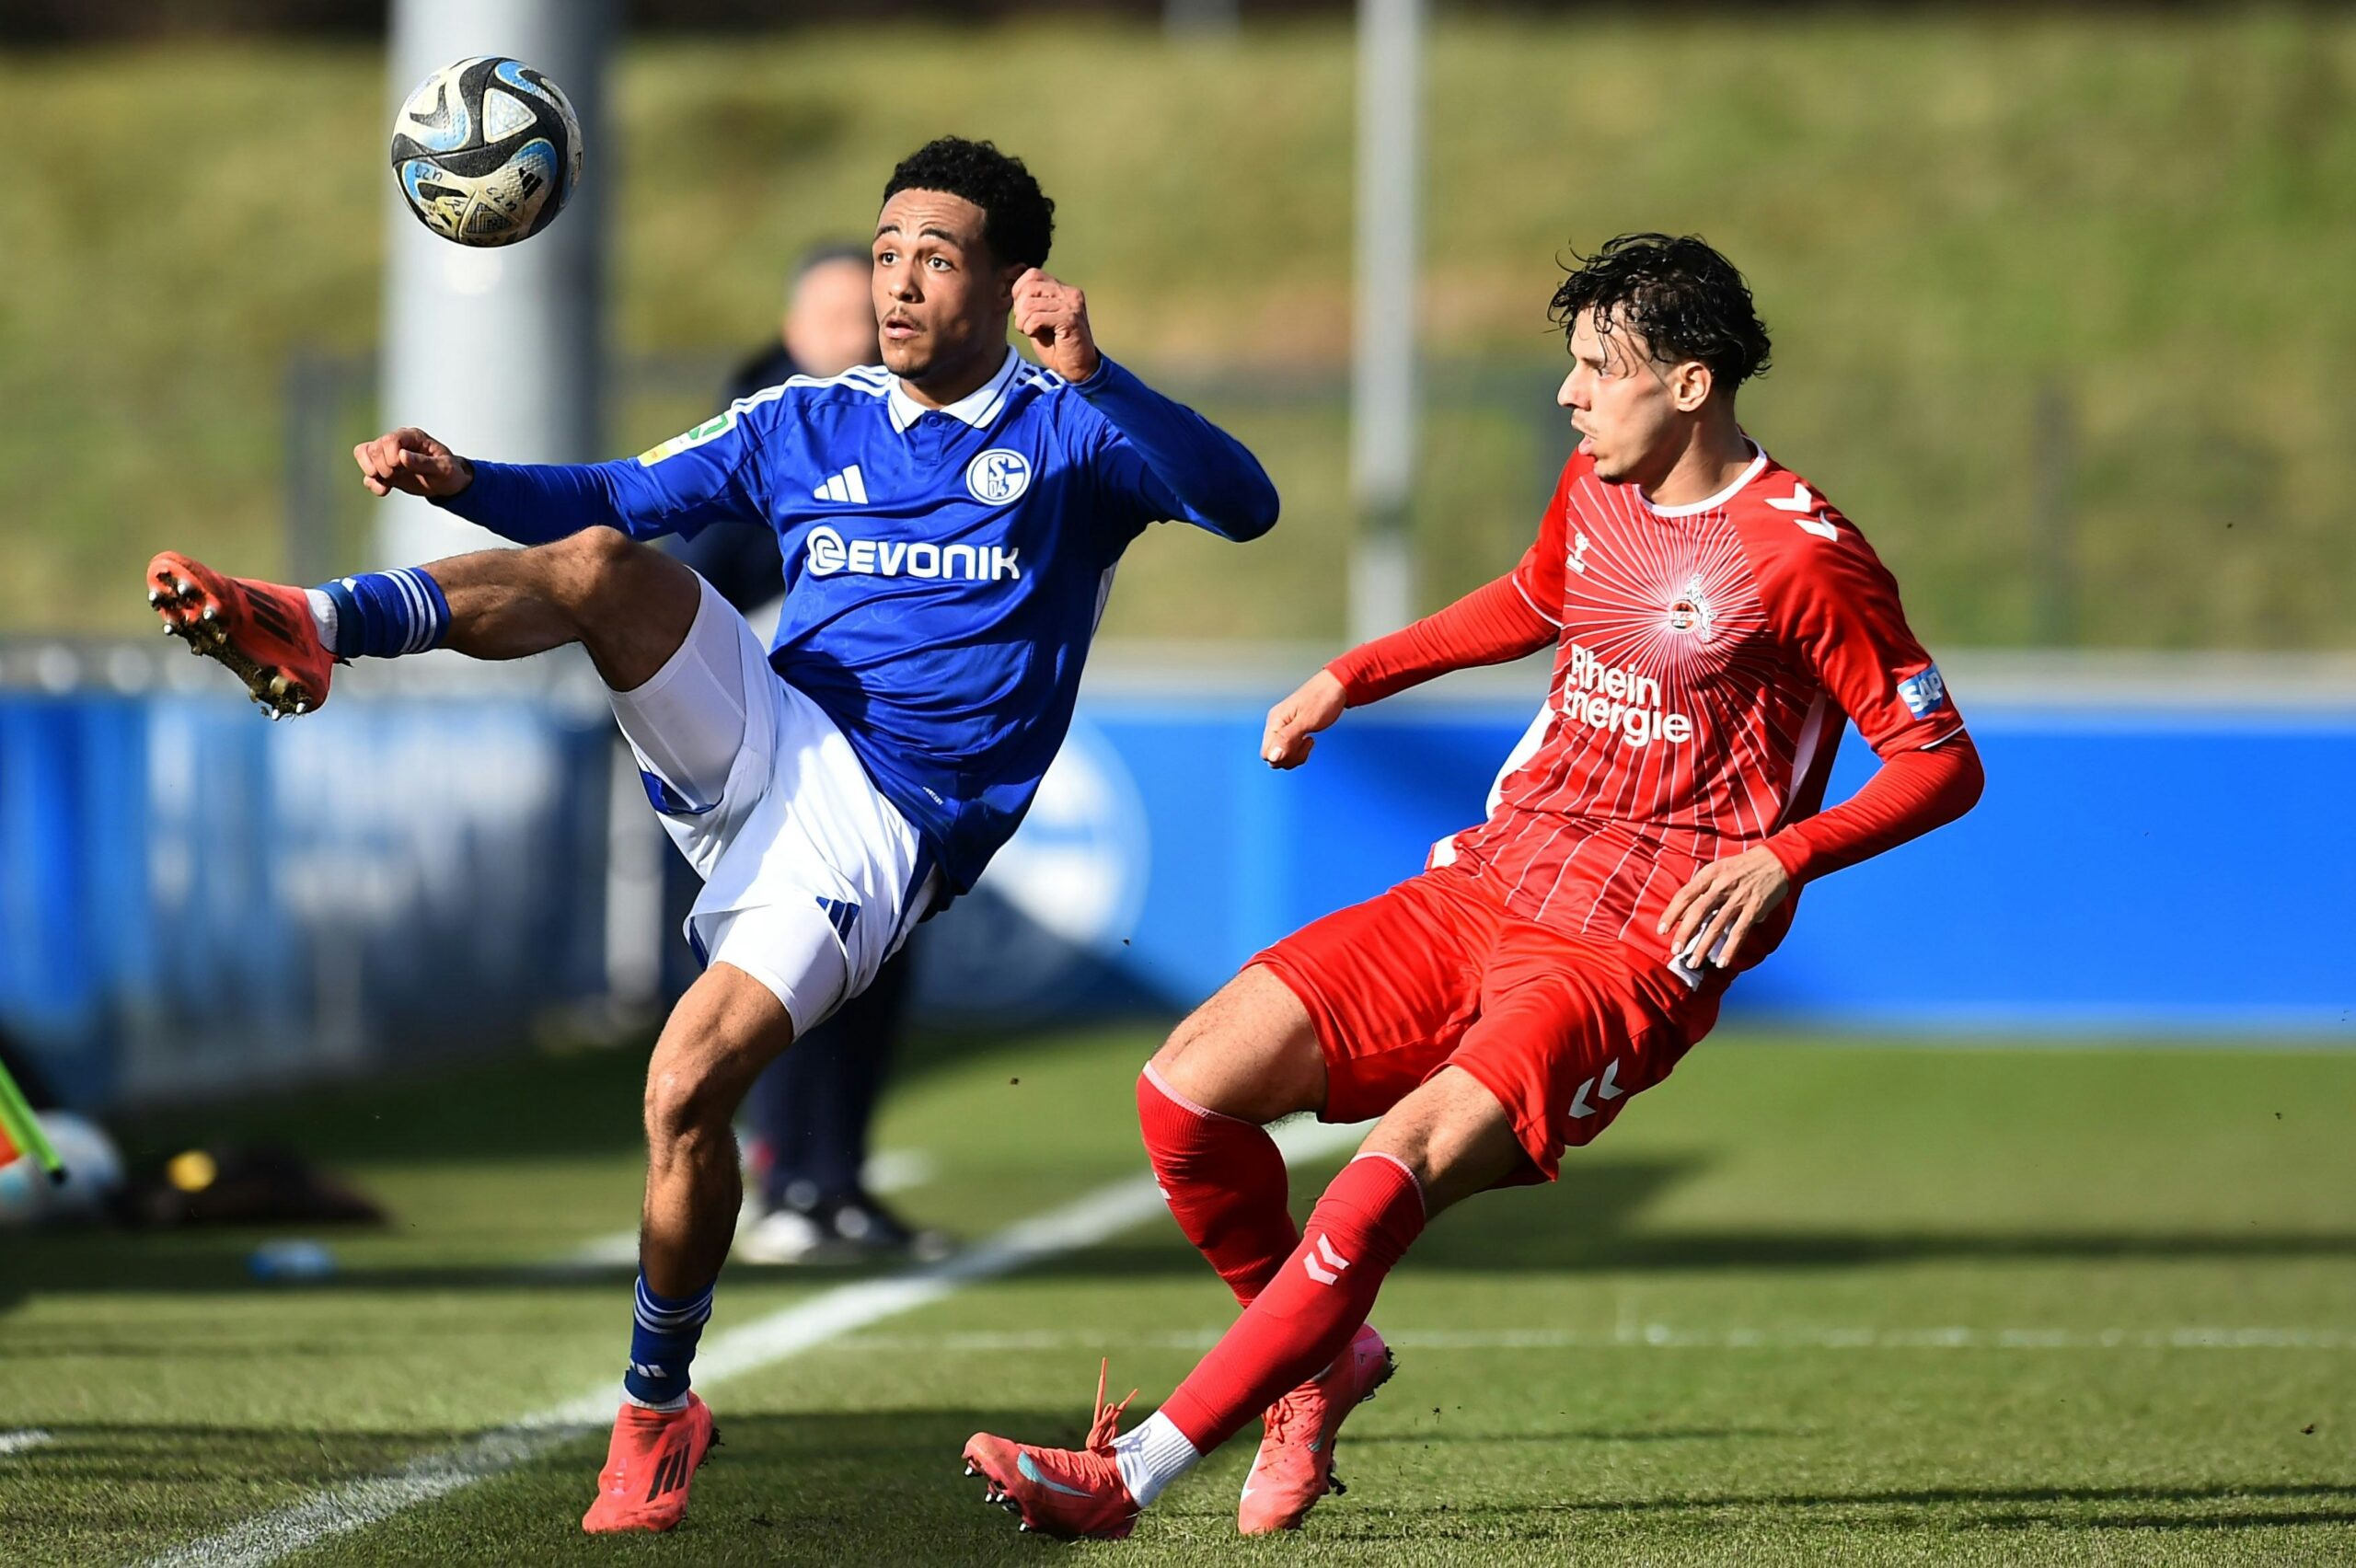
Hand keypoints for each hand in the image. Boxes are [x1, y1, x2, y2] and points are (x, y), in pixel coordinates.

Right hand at [353, 427, 472, 498]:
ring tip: (388, 483)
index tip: (400, 467)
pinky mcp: (384, 469)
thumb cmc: (448, 472)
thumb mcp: (443, 469)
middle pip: (373, 448)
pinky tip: (385, 490)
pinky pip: (367, 472)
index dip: (390, 456)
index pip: (389, 440)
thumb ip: (423, 462)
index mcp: (412, 437)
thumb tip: (402, 456)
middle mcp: (397, 442)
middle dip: (381, 466)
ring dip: (372, 472)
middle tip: (395, 476)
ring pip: (364, 454)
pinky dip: (372, 483)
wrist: (447, 483)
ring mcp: (388, 455)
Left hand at [1012, 268, 1100, 382]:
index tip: (1023, 312)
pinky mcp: (1070, 319)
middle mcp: (1069, 293)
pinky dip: (1030, 329)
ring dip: (1023, 322)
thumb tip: (1008, 287)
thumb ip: (1029, 302)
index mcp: (1062, 289)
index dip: (1019, 291)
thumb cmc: (1056, 346)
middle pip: (1029, 287)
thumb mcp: (1038, 319)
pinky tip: (1038, 336)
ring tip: (1032, 331)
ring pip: (1029, 304)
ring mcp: (1071, 304)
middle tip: (1026, 325)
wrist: (1078, 368)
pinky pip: (1036, 318)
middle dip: (1019, 308)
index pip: (1032, 274)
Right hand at [1262, 669, 1346, 768]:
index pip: (1267, 753)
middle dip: (1291, 757)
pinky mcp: (1293, 730)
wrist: (1337, 686)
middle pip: (1274, 756)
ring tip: (1309, 741)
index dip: (1282, 757)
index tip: (1298, 747)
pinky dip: (1300, 750)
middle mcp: (1276, 725)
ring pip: (1283, 755)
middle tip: (1306, 744)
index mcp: (1275, 721)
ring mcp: (1284, 728)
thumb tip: (1272, 757)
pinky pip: (1290, 748)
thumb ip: (1287, 739)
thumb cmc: (1323, 698)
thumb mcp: (1306, 721)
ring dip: (1297, 754)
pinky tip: (1309, 740)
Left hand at [1658, 847, 1791, 970]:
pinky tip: (1722, 962)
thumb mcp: (1718, 870)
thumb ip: (1702, 890)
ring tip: (1693, 962)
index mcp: (1710, 874)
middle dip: (1684, 933)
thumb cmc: (1742, 867)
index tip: (1662, 930)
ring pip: (1716, 925)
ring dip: (1703, 946)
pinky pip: (1739, 932)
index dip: (1671, 913)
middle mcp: (1722, 885)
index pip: (1685, 894)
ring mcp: (1738, 898)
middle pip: (1698, 911)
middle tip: (1675, 950)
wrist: (1776, 860)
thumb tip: (1683, 914)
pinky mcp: (1754, 908)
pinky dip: (1730, 949)